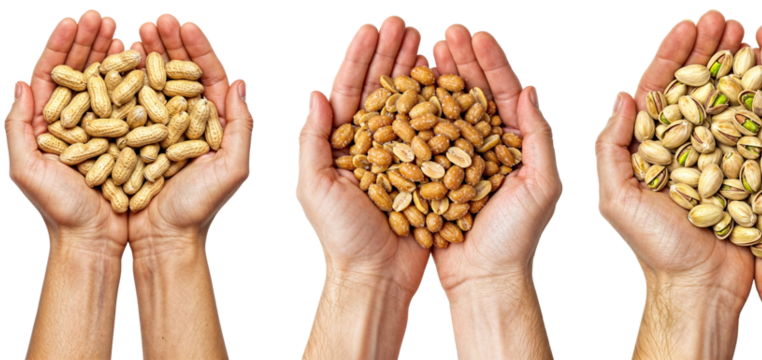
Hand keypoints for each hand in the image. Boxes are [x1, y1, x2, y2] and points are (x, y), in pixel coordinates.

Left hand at [5, 10, 127, 255]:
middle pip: (81, 70)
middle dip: (90, 40)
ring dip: (115, 54)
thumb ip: (19, 127)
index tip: (75, 20)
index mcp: (45, 122)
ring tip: (127, 30)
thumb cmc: (59, 210)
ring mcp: (103, 127)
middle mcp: (74, 120)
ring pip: (108, 81)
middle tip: (104, 17)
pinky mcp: (129, 139)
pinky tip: (148, 63)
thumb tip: (21, 84)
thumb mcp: (27, 169)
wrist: (95, 240)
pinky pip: (135, 104)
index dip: (61, 44)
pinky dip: (140, 81)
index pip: (51, 72)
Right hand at [126, 13, 252, 256]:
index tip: (184, 24)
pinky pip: (125, 101)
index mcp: (215, 124)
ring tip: (133, 29)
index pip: (209, 75)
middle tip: (155, 19)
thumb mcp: (232, 168)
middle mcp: (187, 121)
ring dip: (145, 53)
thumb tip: (240, 83)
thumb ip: (241, 126)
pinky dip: (120, 78)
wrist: (160, 240)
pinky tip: (113, 59)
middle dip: (169, 42)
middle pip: (180, 72)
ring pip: (152, 81)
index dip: (198, 48)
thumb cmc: (200, 209)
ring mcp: (158, 127)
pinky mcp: (130, 137)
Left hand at [294, 15, 430, 293]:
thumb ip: (313, 140)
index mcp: (340, 143)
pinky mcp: (426, 169)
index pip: (349, 90)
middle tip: (403, 23)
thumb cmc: (340, 238)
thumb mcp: (314, 187)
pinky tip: (448, 80)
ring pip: (408, 103)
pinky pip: (435, 130)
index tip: (372, 28)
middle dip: (391, 54)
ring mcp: (399, 155)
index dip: (360, 58)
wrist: (377, 277)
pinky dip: (440, 103)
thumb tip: (317, 93)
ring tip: (426, 40)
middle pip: (380, 89)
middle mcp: (370, 144)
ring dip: (415, 70)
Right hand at [426, 24, 564, 293]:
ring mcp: (461, 157)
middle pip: (476, 92)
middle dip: (462, 60)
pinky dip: (417, 109)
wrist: (484, 279)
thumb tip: (530, 89)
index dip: (492, 62)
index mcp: (519, 143)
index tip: (475, 34)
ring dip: (439, 76)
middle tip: (447, 30)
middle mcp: (490, 145)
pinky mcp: (436, 172)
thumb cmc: (518, 238)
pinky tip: (406, 87)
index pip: (506, 92)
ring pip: (448, 107)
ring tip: (425, 47)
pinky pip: (425, 134)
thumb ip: (539, 136)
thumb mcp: (541, 185)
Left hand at [594, 13, 754, 300]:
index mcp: (650, 145)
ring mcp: (718, 155)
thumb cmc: (655, 248)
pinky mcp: (749, 169)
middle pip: (696, 84)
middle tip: (727, 19)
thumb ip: (613, 145)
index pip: (660, 86)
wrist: (700, 287)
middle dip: (710, 48)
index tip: (691, 23)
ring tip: (754, 34)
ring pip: (729, 98)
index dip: (673, 52)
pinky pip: (759, 127)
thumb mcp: (617, 197)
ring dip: (739, 63)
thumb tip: (624, 94)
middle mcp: (684, 144)